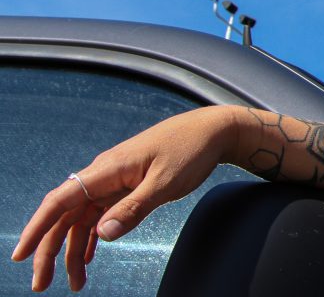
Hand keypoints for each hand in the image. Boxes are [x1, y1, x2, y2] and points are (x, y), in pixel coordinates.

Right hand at [10, 106, 240, 291]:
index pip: (60, 201)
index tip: (21, 255)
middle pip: (65, 216)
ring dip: (74, 250)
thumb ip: (134, 208)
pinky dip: (92, 236)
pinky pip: (100, 213)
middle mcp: (103, 174)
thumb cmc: (190, 151)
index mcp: (107, 169)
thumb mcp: (165, 183)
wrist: (212, 131)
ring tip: (75, 284)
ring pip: (82, 218)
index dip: (37, 229)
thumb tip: (101, 234)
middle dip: (51, 250)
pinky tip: (89, 258)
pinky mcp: (126, 185)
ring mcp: (114, 180)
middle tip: (42, 285)